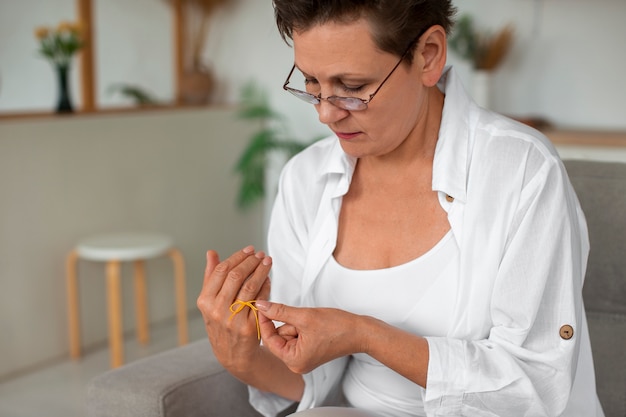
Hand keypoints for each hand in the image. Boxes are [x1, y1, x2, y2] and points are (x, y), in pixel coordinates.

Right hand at [196, 246, 271, 372]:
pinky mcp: (250, 327)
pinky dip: (266, 286)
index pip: (222, 271)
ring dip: (261, 270)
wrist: (232, 354)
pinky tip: (268, 278)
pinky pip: (261, 300)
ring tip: (267, 261)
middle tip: (261, 254)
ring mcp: (233, 319)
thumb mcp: (210, 302)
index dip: (237, 257)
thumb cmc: (221, 322)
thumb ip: (210, 276)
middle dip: (251, 261)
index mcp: (205, 301)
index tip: (249, 249)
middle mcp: (217, 310)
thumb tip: (211, 253)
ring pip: (250, 286)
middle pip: (236, 276)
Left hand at [256, 301, 365, 373]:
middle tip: (305, 320)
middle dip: (289, 324)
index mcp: (294, 361)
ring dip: (297, 324)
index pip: (269, 340)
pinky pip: (296, 336)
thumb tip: (261, 306)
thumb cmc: (337, 327)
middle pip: (279, 337)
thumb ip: (279, 311)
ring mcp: (303, 359)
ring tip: (314, 324)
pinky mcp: (309, 352)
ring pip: (288, 334)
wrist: (360, 331)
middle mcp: (297, 364)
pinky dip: (302, 327)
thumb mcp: (304, 316)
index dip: (265, 321)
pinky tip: (315, 326)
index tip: (262, 306)